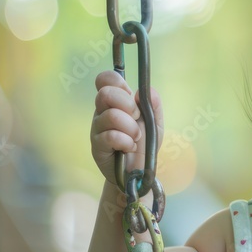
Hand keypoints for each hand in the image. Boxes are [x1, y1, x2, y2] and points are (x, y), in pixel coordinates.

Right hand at [90, 70, 164, 186]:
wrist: (140, 172)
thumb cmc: (145, 145)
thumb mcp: (155, 123)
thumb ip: (154, 105)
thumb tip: (146, 91)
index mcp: (116, 102)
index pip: (105, 79)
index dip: (116, 81)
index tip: (131, 96)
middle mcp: (102, 111)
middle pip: (105, 93)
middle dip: (127, 105)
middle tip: (136, 118)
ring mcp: (97, 128)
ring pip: (111, 115)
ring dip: (131, 128)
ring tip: (136, 138)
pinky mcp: (96, 146)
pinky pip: (111, 136)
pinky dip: (126, 142)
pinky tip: (129, 147)